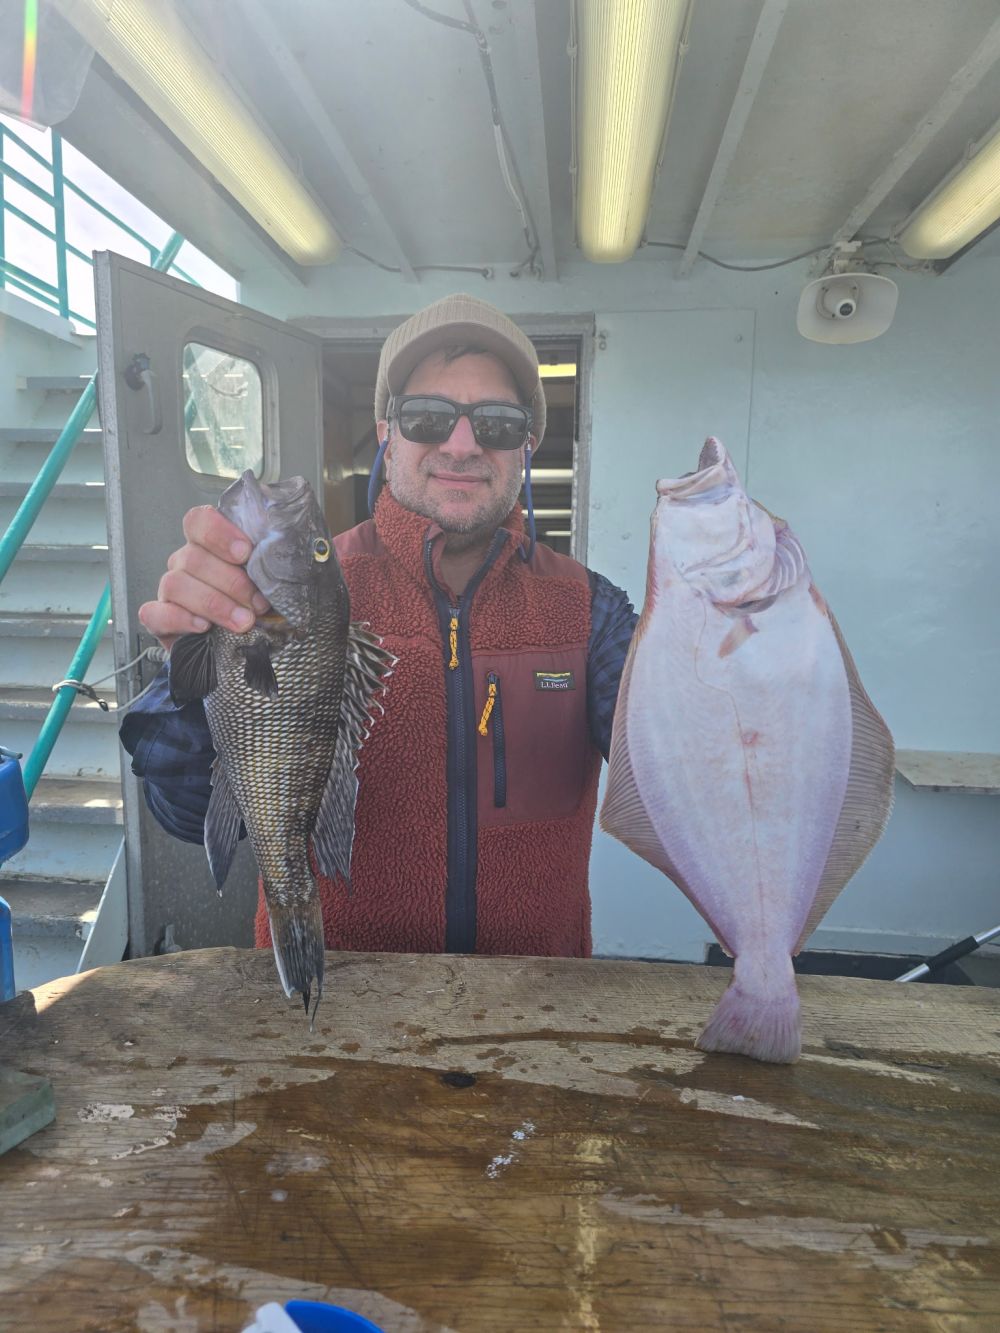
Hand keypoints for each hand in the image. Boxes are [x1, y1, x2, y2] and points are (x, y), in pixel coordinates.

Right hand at [138, 505, 269, 649]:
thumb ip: (270, 565)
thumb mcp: (269, 582)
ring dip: (213, 603)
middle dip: (231, 582)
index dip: (219, 532)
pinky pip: (157, 614)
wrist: (239, 648)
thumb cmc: (256, 606)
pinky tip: (204, 627)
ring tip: (243, 621)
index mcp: (209, 545)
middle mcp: (186, 563)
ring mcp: (170, 591)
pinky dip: (181, 619)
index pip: (199, 521)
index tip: (245, 552)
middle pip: (193, 557)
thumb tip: (282, 557)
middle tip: (258, 603)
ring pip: (176, 583)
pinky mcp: (159, 620)